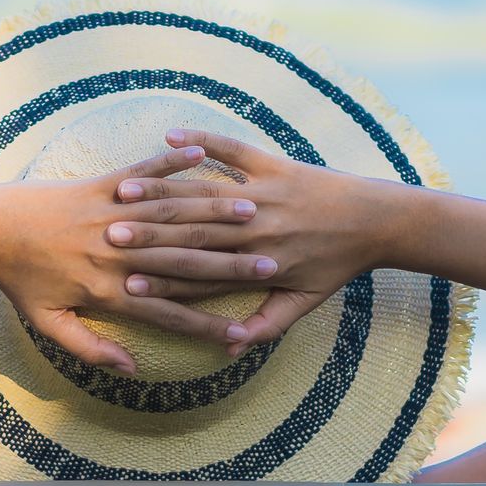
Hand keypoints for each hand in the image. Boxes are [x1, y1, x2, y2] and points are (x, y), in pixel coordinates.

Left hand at [0, 144, 277, 373]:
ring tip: (254, 212)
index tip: (241, 335)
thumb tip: (130, 370)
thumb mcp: (49, 324)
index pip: (168, 312)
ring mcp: (111, 216)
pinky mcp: (100, 185)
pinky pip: (142, 172)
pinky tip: (202, 153)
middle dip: (230, 266)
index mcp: (108, 291)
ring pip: (172, 216)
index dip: (207, 324)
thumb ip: (91, 349)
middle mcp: (117, 254)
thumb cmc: (17, 280)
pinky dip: (171, 162)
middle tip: (271, 266)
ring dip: (214, 212)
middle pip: (184, 262)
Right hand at [109, 129, 396, 356]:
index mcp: (257, 264)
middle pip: (190, 233)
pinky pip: (233, 149)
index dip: (161, 280)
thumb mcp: (304, 303)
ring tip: (123, 193)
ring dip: (161, 191)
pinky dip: (203, 140)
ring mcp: (263, 193)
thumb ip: (266, 326)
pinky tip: (172, 135)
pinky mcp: (273, 163)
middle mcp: (255, 228)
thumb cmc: (338, 264)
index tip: (124, 284)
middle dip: (146, 235)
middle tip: (106, 236)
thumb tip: (230, 350)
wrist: (378, 220)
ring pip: (202, 193)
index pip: (199, 275)